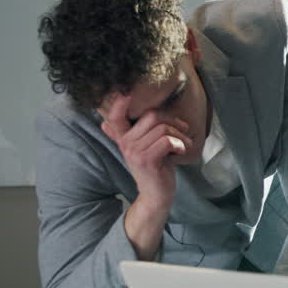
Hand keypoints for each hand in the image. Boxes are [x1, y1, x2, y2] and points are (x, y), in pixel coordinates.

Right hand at [100, 94, 191, 258]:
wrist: (157, 195)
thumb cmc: (155, 168)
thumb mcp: (141, 149)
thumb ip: (125, 136)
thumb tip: (103, 123)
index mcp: (123, 138)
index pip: (116, 116)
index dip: (120, 104)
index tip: (126, 92)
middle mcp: (126, 143)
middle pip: (152, 116)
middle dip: (174, 122)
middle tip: (183, 132)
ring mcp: (135, 151)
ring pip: (163, 128)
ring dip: (181, 135)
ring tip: (184, 146)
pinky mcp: (147, 160)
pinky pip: (167, 140)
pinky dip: (180, 144)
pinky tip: (181, 152)